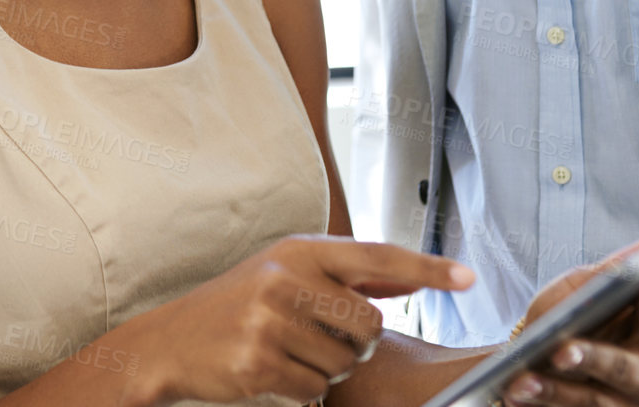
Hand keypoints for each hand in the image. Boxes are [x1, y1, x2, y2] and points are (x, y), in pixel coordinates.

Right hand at [123, 234, 475, 404]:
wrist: (171, 341)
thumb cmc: (236, 304)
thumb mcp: (287, 274)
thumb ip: (348, 276)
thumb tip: (409, 278)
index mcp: (299, 250)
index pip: (378, 255)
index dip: (427, 268)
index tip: (468, 278)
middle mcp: (285, 279)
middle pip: (369, 323)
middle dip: (356, 341)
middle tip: (320, 336)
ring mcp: (270, 321)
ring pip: (345, 362)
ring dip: (327, 367)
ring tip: (290, 351)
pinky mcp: (259, 363)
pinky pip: (316, 389)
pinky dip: (304, 389)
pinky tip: (275, 370)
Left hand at [501, 245, 638, 406]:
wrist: (528, 363)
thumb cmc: (561, 320)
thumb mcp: (572, 292)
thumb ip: (601, 276)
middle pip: (623, 368)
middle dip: (592, 358)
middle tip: (561, 352)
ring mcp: (619, 405)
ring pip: (592, 400)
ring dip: (553, 390)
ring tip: (521, 381)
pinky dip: (539, 404)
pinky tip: (516, 393)